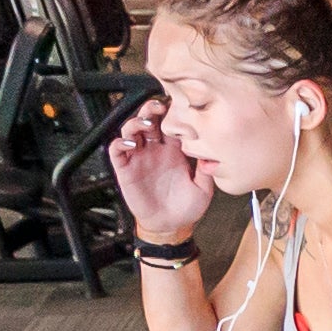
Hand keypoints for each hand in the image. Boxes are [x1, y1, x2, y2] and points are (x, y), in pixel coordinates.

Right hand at [108, 100, 213, 240]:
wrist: (171, 225)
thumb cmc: (187, 208)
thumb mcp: (204, 189)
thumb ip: (207, 171)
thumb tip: (214, 154)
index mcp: (175, 151)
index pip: (171, 125)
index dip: (173, 114)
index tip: (180, 108)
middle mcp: (156, 151)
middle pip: (150, 121)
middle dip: (152, 109)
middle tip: (159, 105)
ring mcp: (140, 158)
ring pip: (131, 130)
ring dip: (136, 122)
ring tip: (145, 123)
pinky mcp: (126, 169)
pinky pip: (117, 150)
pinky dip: (120, 143)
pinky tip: (131, 143)